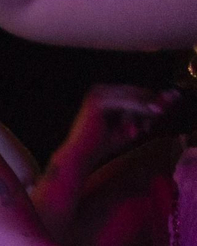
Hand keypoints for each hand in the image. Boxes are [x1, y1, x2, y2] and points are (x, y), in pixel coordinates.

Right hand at [57, 85, 182, 173]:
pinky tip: (150, 116)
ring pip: (133, 95)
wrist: (82, 156)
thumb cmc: (103, 144)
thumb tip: (164, 104)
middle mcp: (99, 89)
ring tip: (156, 116)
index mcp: (104, 94)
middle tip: (164, 110)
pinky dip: (140, 108)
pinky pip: (127, 102)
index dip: (150, 99)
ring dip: (146, 106)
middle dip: (151, 101)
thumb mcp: (129, 126)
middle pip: (135, 91)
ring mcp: (97, 94)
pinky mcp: (98, 102)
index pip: (134, 91)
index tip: (161, 110)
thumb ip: (144, 114)